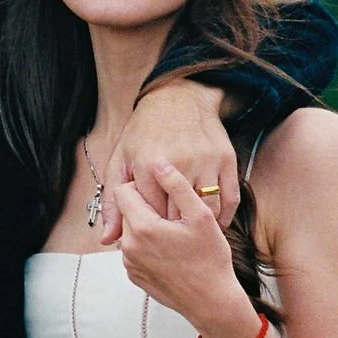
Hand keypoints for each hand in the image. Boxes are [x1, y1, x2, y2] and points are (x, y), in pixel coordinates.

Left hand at [99, 83, 238, 238]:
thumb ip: (113, 202)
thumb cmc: (144, 132)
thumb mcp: (120, 162)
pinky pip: (230, 199)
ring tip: (192, 234)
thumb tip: (107, 240)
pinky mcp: (227, 159)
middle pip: (178, 216)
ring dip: (200, 226)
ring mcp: (205, 161)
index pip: (150, 215)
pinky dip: (224, 217)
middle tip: (171, 239)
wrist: (178, 98)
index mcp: (148, 165)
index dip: (151, 229)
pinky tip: (214, 224)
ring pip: (207, 211)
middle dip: (173, 231)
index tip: (151, 235)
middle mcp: (179, 163)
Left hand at [116, 161, 264, 337]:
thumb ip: (178, 186)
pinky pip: (134, 250)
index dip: (143, 185)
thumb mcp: (201, 216)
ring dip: (146, 225)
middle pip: (126, 210)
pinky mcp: (134, 275)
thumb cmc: (210, 259)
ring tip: (174, 233)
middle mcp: (129, 246)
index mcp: (143, 227)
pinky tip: (171, 249)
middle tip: (173, 213)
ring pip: (130, 230)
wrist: (211, 302)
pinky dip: (147, 245)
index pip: (124, 190)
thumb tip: (159, 162)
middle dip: (145, 206)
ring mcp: (130, 263)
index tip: (163, 192)